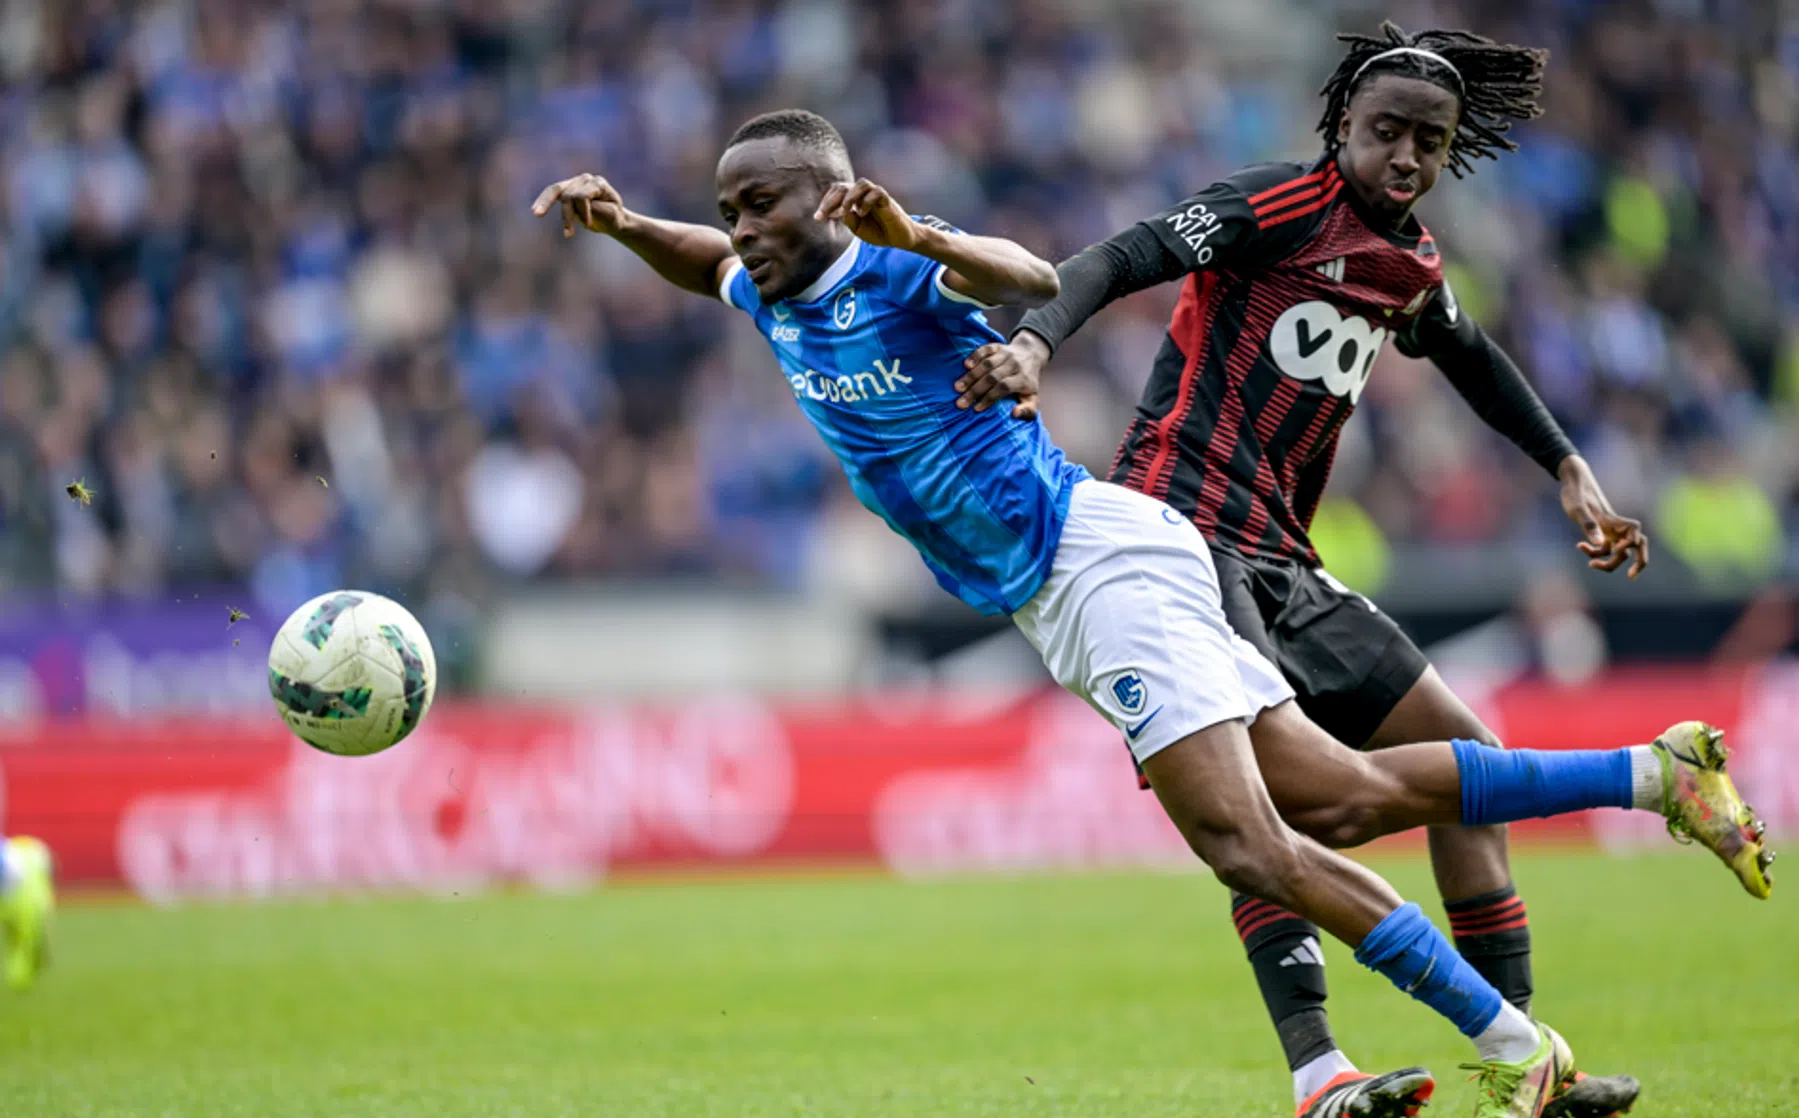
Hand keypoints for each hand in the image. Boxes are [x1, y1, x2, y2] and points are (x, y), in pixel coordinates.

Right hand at [531, 173, 626, 237]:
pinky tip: (535, 210)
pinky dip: (543, 200)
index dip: (583, 211)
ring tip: (537, 215)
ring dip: (548, 206)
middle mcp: (586, 180)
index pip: (583, 195)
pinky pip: (551, 193)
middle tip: (569, 235)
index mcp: (599, 184)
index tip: (588, 225)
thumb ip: (599, 209)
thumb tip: (582, 203)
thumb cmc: (613, 217)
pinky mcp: (566, 190)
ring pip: (557, 192)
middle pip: (569, 195)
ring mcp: (575, 183)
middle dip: (568, 216)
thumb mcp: (612, 216)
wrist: (612, 218)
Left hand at [814, 179, 920, 249]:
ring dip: (850, 196)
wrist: (899, 239)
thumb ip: (848, 219)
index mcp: (853, 199)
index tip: (818, 218)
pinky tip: (862, 213)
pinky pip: (877, 192)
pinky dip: (866, 201)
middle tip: (822, 216)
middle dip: (830, 201)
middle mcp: (863, 194)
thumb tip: (839, 211)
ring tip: (844, 211)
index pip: (836, 192)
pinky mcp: (887, 200)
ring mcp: (875, 195)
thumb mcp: (857, 228)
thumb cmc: (878, 232)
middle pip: (844, 186)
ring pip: (861, 183)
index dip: (825, 202)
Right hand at [955, 331, 1049, 419]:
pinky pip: (986, 349)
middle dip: (975, 391)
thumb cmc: (1028, 382)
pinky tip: (966, 365)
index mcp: (1023, 379)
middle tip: (960, 403)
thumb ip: (1028, 411)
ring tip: (958, 388)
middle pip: (992, 377)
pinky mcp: (998, 346)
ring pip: (987, 365)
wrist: (1031, 354)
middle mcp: (1015, 365)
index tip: (976, 408)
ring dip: (971, 376)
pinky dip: (975, 356)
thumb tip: (1014, 414)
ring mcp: (1006, 354)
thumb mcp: (1033, 398)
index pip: (1004, 387)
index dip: (990, 398)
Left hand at [1559, 455, 1648, 578]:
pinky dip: (1594, 553)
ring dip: (1608, 562)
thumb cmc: (1576, 493)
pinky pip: (1604, 549)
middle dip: (1638, 562)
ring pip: (1620, 553)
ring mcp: (1610, 531)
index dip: (1632, 544)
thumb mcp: (1578, 509)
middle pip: (1637, 546)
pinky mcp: (1601, 534)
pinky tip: (1580, 546)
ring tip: (1591, 565)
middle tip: (1631, 577)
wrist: (1573, 481)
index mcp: (1615, 521)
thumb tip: (1599, 543)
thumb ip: (1588, 525)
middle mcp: (1616, 527)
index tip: (1616, 548)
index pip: (1635, 533)